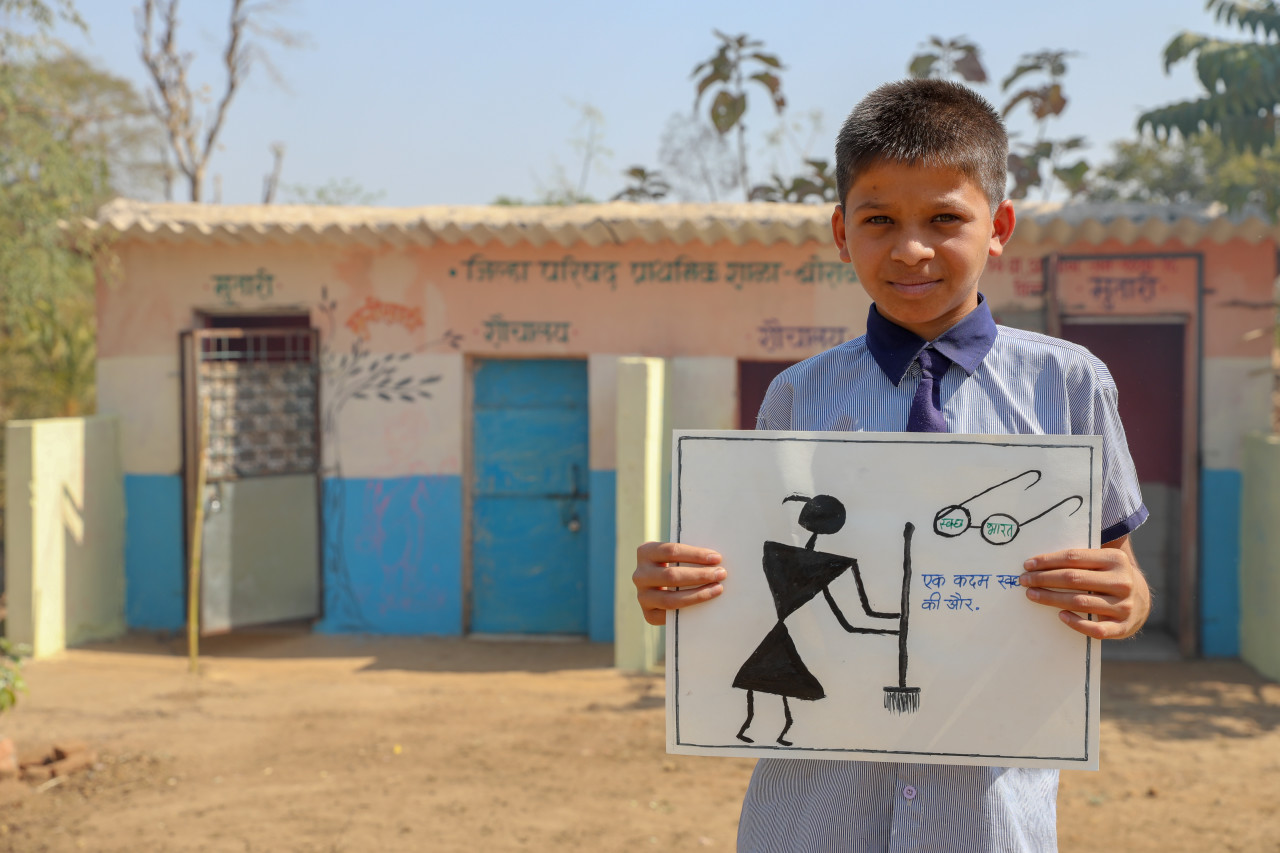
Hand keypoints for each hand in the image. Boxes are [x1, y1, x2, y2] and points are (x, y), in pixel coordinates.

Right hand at [634, 542, 725, 625]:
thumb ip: (688, 556)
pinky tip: (704, 602)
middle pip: (672, 575)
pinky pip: (670, 614)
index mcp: (645, 552)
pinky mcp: (648, 614)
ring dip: (698, 594)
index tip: (717, 558)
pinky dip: (690, 608)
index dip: (696, 555)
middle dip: (700, 575)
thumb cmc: (675, 565)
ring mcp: (642, 596)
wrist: (661, 588)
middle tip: (721, 574)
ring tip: (718, 588)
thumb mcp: (676, 556)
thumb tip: (715, 559)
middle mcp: (639, 574)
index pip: (671, 551)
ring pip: (671, 598)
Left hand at [1019, 534, 1149, 638]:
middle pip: (1073, 579)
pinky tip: (1060, 615)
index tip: (1028, 565)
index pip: (1073, 558)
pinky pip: (1095, 629)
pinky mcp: (1123, 627)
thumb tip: (1038, 561)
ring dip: (1051, 598)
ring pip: (1079, 602)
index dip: (1047, 561)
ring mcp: (1124, 606)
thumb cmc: (1110, 577)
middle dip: (1044, 579)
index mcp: (1115, 560)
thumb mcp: (1103, 561)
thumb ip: (1080, 558)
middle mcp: (1122, 582)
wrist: (1141, 600)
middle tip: (1024, 580)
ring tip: (1032, 595)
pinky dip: (1076, 623)